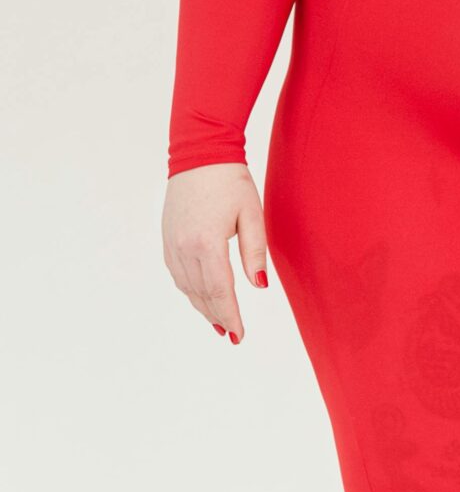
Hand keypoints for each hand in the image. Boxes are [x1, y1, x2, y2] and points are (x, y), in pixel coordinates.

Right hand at [162, 163, 269, 342]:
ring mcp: (172, 243)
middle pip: (202, 294)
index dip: (231, 315)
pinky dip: (190, 290)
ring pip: (187, 287)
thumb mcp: (252, 214)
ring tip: (219, 323)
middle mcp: (184, 247)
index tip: (240, 335)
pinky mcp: (167, 238)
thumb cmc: (230, 181)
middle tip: (233, 335)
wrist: (199, 155)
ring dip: (203, 307)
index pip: (220, 291)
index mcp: (207, 243)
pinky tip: (201, 298)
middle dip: (218, 317)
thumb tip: (259, 286)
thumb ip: (255, 252)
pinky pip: (177, 274)